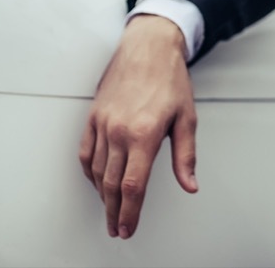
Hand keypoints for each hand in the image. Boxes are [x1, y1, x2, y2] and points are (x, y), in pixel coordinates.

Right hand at [79, 14, 198, 238]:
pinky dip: (89, 171)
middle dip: (114, 211)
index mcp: (144, 133)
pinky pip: (85, 152)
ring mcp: (103, 123)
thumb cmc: (169, 78)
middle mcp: (119, 130)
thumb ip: (185, 156)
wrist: (148, 46)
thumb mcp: (187, 118)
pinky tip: (96, 181)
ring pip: (97, 170)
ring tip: (109, 211)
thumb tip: (189, 184)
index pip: (133, 185)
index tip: (129, 227)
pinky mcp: (93, 115)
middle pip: (112, 184)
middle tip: (118, 228)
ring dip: (102, 195)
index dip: (130, 212)